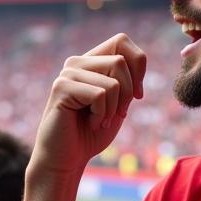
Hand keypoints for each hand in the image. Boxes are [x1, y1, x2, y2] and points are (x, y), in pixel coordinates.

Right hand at [30, 33, 145, 175]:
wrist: (67, 159)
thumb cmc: (92, 133)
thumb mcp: (117, 103)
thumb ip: (126, 80)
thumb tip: (139, 59)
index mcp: (90, 62)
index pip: (121, 41)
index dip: (137, 66)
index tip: (135, 96)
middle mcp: (77, 62)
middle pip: (121, 61)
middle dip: (127, 93)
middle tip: (116, 114)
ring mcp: (67, 73)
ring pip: (113, 81)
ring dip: (113, 109)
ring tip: (99, 121)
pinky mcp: (61, 87)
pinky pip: (101, 94)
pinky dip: (102, 115)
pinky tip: (90, 123)